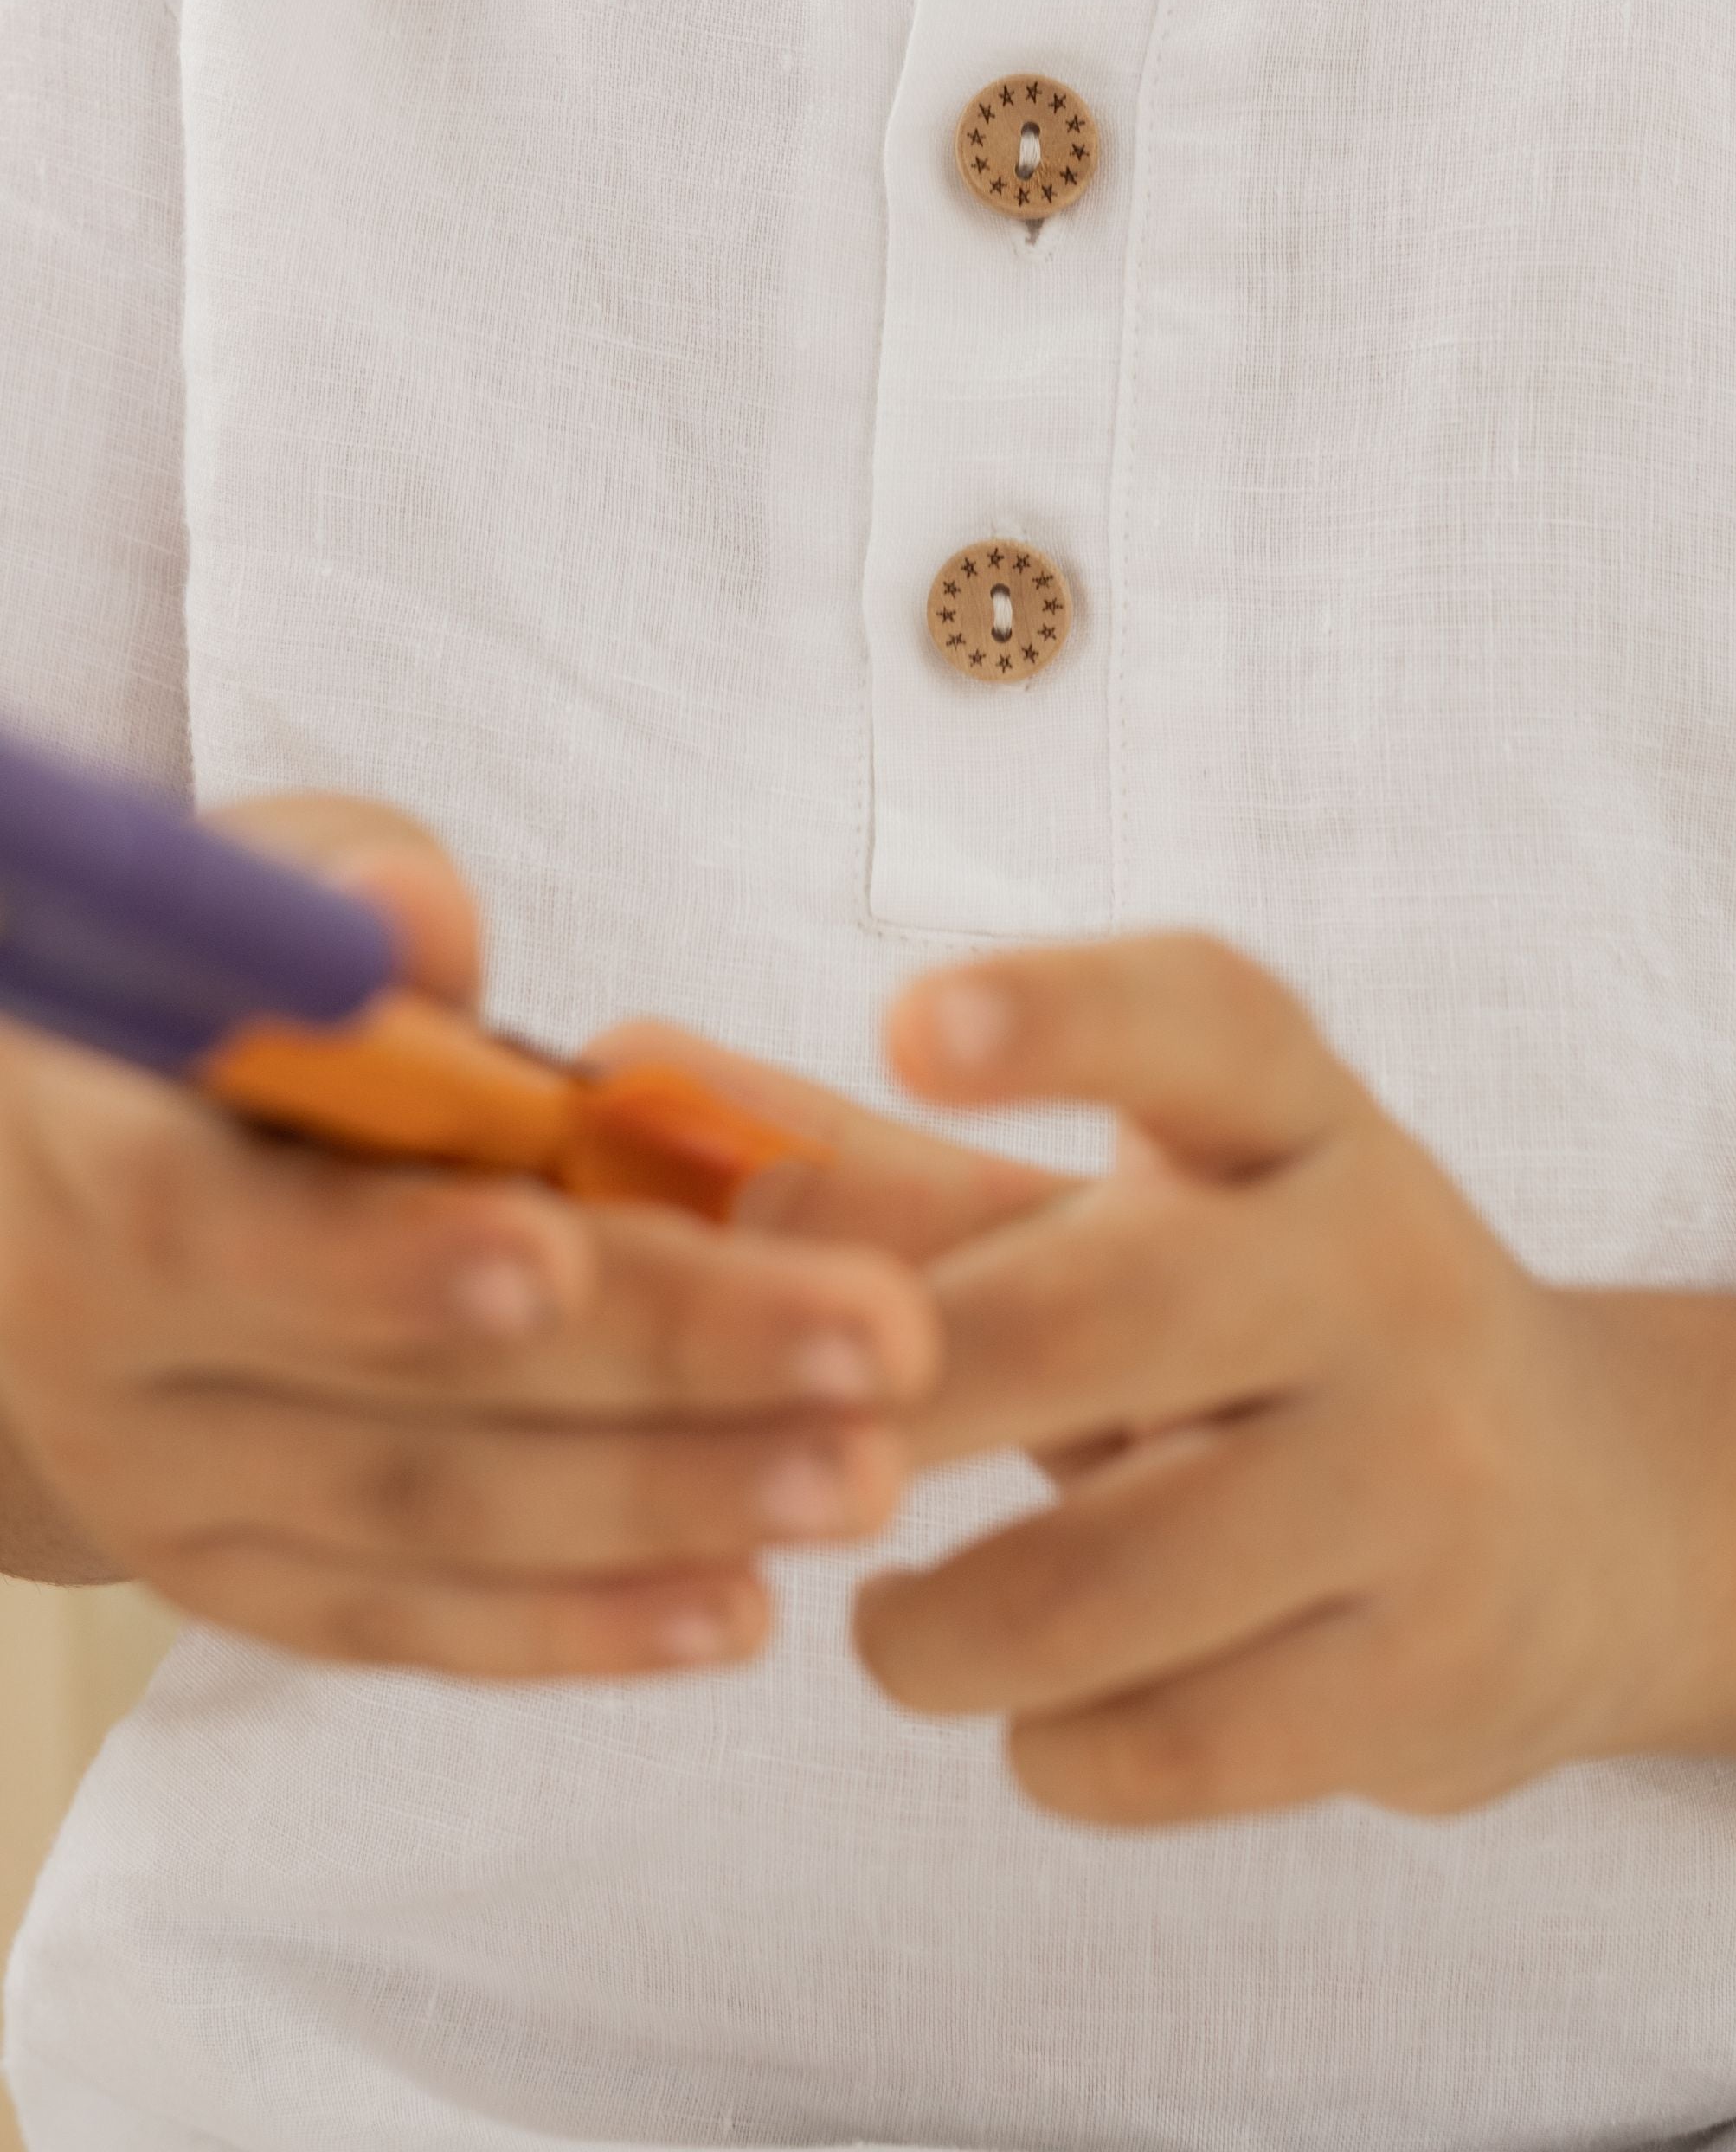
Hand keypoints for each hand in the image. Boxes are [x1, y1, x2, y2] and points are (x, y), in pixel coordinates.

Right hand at [0, 793, 946, 1680]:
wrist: (93, 1145)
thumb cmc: (220, 978)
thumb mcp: (252, 884)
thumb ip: (334, 893)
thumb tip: (407, 929)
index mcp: (74, 1161)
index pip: (206, 1229)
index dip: (378, 1256)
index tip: (560, 1255)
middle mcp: (94, 1357)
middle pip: (382, 1395)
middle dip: (653, 1369)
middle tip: (884, 1342)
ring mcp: (167, 1488)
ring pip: (422, 1526)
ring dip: (659, 1507)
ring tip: (864, 1474)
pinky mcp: (246, 1575)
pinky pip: (413, 1620)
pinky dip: (578, 1624)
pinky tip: (744, 1603)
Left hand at [850, 936, 1667, 1826]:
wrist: (1592, 1522)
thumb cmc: (1281, 1342)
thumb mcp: (1145, 1222)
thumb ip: (906, 1183)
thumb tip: (654, 1113)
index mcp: (1304, 1123)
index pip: (1202, 1023)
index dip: (1057, 1017)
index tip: (905, 1023)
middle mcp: (1388, 1268)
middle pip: (1105, 1317)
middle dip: (908, 1395)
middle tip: (783, 1446)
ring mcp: (1429, 1476)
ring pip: (1104, 1582)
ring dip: (936, 1631)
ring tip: (895, 1627)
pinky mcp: (1433, 1672)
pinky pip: (1168, 1743)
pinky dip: (1050, 1749)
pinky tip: (1036, 1712)